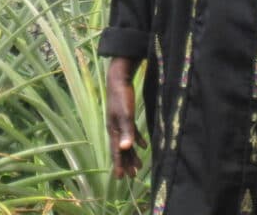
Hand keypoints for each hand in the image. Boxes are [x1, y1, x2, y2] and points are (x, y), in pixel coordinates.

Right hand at [106, 57, 146, 177]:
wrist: (119, 79)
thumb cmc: (122, 97)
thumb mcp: (126, 114)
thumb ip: (126, 131)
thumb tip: (125, 148)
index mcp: (113, 129)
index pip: (116, 151)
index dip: (118, 164)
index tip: (120, 178)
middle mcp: (115, 128)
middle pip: (121, 149)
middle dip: (126, 163)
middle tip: (132, 176)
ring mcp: (120, 122)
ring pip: (126, 143)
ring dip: (132, 154)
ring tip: (139, 166)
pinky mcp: (126, 116)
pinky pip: (131, 133)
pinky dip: (137, 140)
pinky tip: (144, 146)